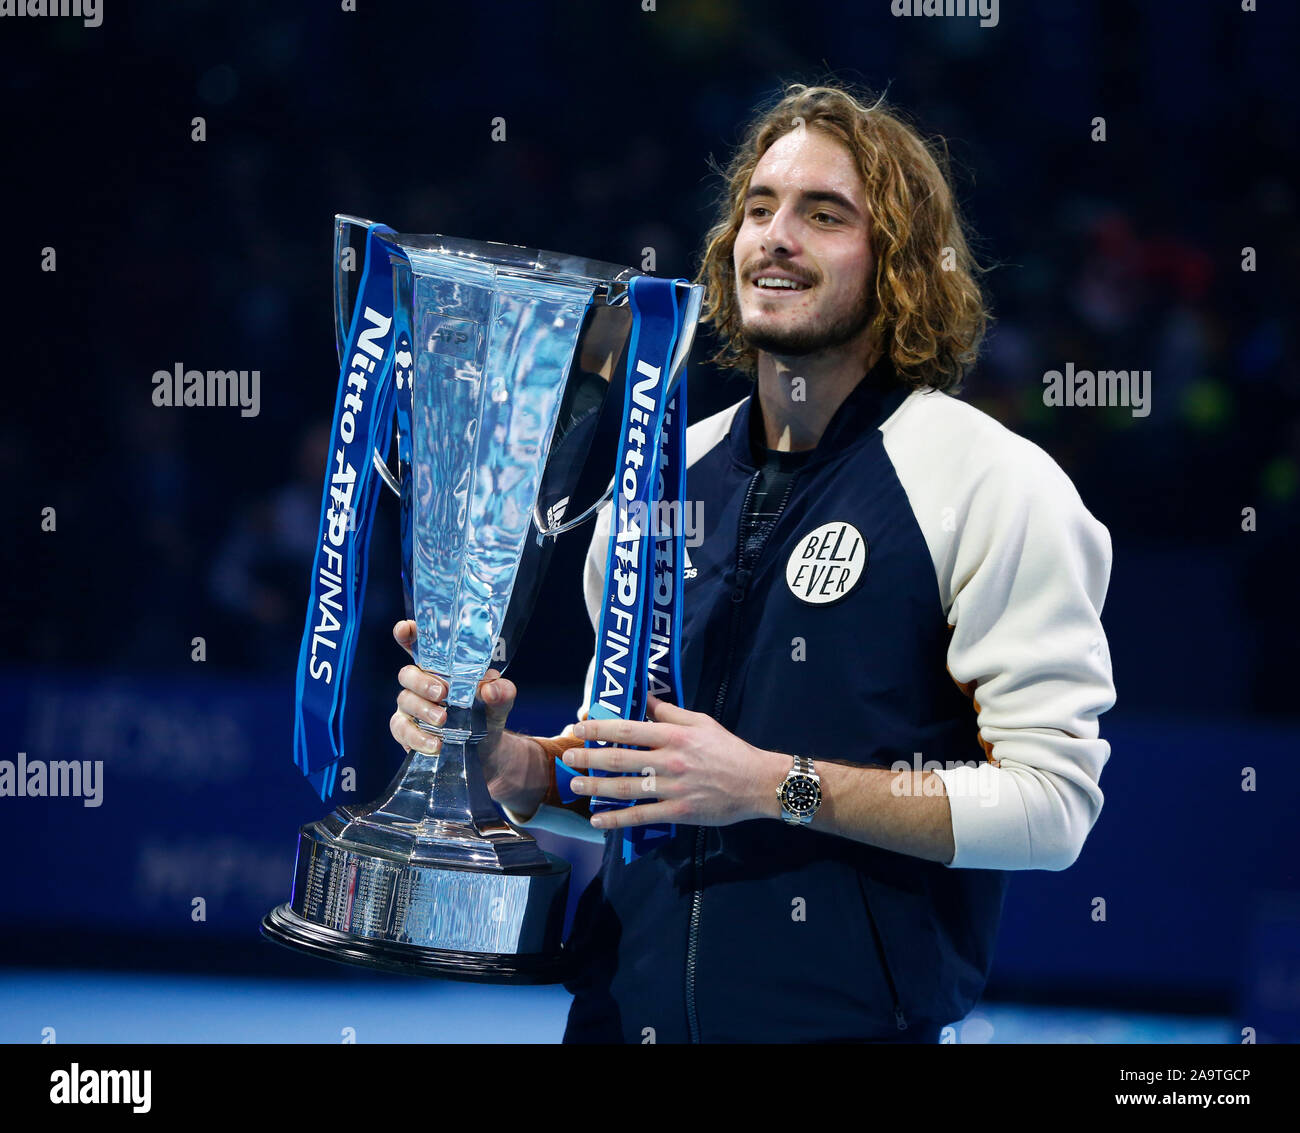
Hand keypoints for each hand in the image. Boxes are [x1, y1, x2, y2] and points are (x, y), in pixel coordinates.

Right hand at [388, 620, 548, 813]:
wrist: (487, 749)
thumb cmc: (488, 713)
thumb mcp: (501, 700)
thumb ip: (501, 691)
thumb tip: (489, 689)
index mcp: (441, 667)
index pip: (419, 645)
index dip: (409, 634)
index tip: (405, 628)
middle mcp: (421, 683)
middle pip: (407, 673)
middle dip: (422, 681)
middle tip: (442, 693)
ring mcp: (411, 707)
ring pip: (405, 701)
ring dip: (423, 710)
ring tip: (444, 720)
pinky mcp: (407, 732)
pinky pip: (402, 730)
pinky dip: (418, 737)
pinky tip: (436, 744)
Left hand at [563, 694, 785, 828]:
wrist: (758, 782)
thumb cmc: (729, 749)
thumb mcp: (702, 722)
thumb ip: (670, 712)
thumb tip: (645, 699)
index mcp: (674, 736)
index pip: (629, 729)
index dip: (600, 728)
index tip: (579, 726)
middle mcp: (670, 761)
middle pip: (620, 759)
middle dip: (589, 758)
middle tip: (568, 758)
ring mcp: (673, 789)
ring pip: (625, 788)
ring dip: (596, 788)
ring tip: (575, 785)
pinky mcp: (679, 812)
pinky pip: (641, 816)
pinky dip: (616, 820)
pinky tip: (598, 820)